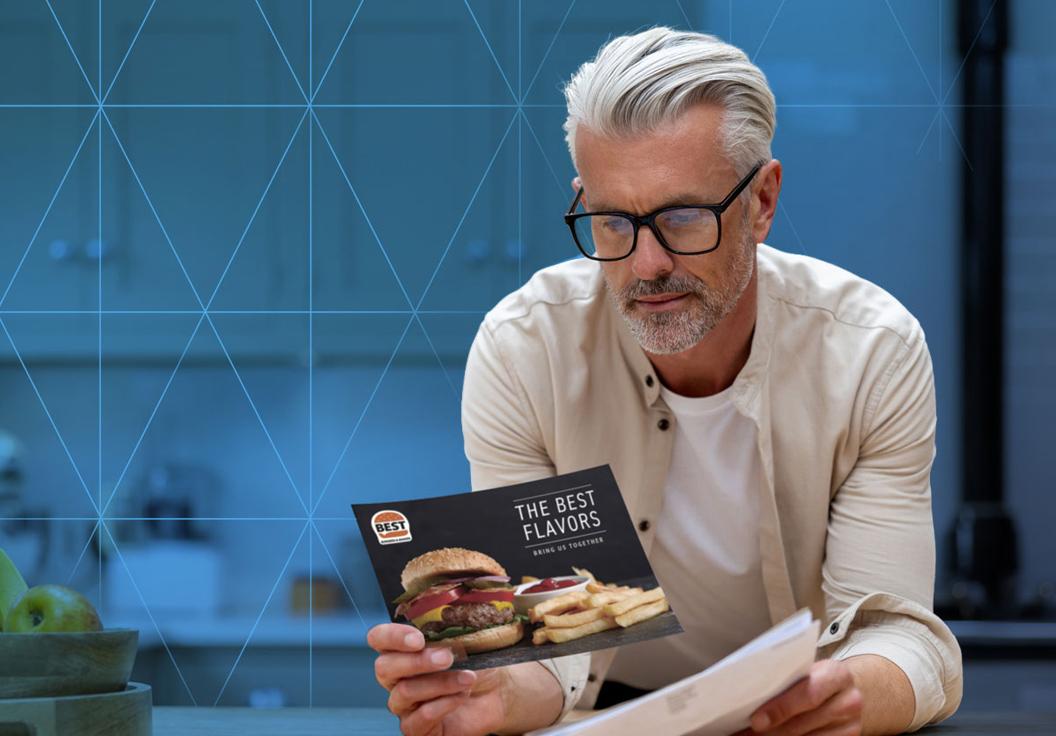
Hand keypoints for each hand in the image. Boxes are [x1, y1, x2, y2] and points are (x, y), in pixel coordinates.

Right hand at [368, 623, 506, 735]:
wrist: (496, 691)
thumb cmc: (475, 661)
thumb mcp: (464, 639)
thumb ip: (447, 629)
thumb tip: (444, 620)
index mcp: (402, 650)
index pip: (378, 638)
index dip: (392, 637)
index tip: (419, 639)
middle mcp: (397, 678)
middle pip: (384, 668)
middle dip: (417, 661)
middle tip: (447, 657)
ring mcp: (404, 705)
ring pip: (405, 692)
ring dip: (440, 682)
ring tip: (468, 677)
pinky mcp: (417, 728)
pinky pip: (420, 718)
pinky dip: (444, 704)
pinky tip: (462, 695)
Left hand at [732, 659, 862, 735]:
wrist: (849, 689)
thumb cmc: (818, 677)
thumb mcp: (809, 669)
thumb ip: (787, 678)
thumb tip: (750, 694)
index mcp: (837, 674)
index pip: (807, 694)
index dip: (779, 709)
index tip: (755, 721)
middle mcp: (849, 701)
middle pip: (801, 724)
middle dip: (769, 730)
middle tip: (744, 733)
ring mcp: (851, 725)